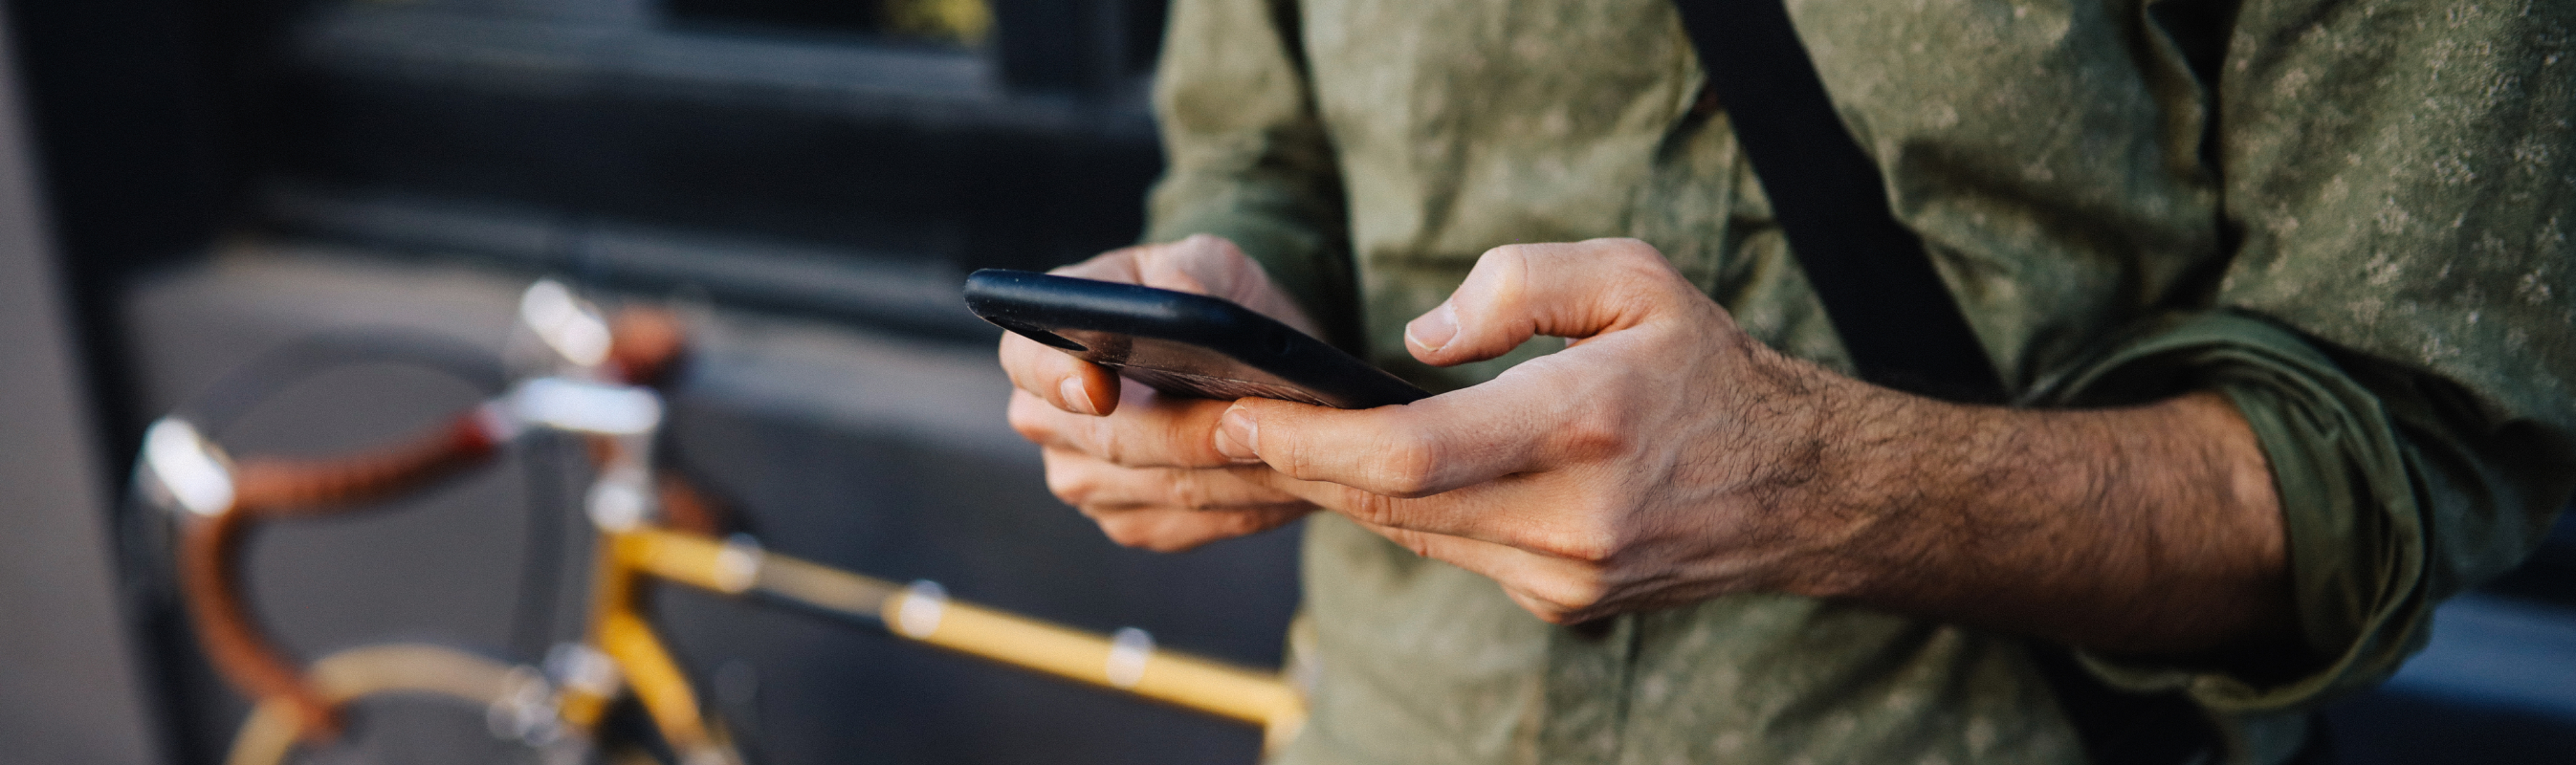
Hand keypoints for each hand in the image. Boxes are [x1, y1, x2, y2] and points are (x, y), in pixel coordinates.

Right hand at [1002, 234, 1321, 551]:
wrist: (1241, 354)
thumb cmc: (1210, 295)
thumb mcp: (1204, 262)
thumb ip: (1186, 273)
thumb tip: (1182, 301)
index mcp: (1043, 342)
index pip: (1029, 363)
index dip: (1060, 380)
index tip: (1100, 390)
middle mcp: (1048, 419)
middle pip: (1112, 441)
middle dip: (1190, 435)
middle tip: (1256, 424)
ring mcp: (1085, 479)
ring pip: (1164, 489)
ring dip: (1236, 475)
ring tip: (1301, 452)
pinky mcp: (1132, 520)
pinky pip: (1192, 524)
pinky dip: (1250, 505)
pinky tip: (1295, 483)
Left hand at [1215, 238, 1855, 621]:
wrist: (1797, 489)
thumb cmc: (1705, 368)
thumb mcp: (1634, 278)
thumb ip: (1519, 284)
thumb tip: (1415, 340)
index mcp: (1584, 423)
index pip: (1415, 452)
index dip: (1315, 441)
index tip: (1242, 418)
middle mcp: (1570, 517)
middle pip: (1393, 502)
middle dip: (1299, 465)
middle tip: (1218, 427)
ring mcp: (1563, 575)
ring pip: (1414, 533)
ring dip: (1341, 491)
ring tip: (1273, 443)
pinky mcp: (1559, 603)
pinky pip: (1453, 552)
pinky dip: (1406, 512)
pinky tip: (1370, 475)